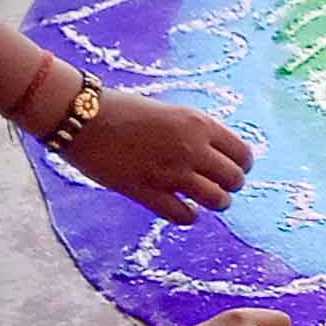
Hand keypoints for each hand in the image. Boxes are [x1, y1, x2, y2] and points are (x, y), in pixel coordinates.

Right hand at [64, 88, 257, 223]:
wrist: (83, 116)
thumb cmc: (123, 109)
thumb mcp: (170, 113)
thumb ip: (194, 133)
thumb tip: (214, 155)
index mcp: (198, 123)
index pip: (242, 153)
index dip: (241, 165)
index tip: (233, 168)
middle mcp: (191, 148)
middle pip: (234, 179)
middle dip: (230, 186)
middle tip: (219, 186)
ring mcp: (170, 172)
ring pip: (217, 200)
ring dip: (215, 203)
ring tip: (205, 201)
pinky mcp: (147, 192)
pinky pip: (183, 215)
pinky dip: (188, 216)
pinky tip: (182, 209)